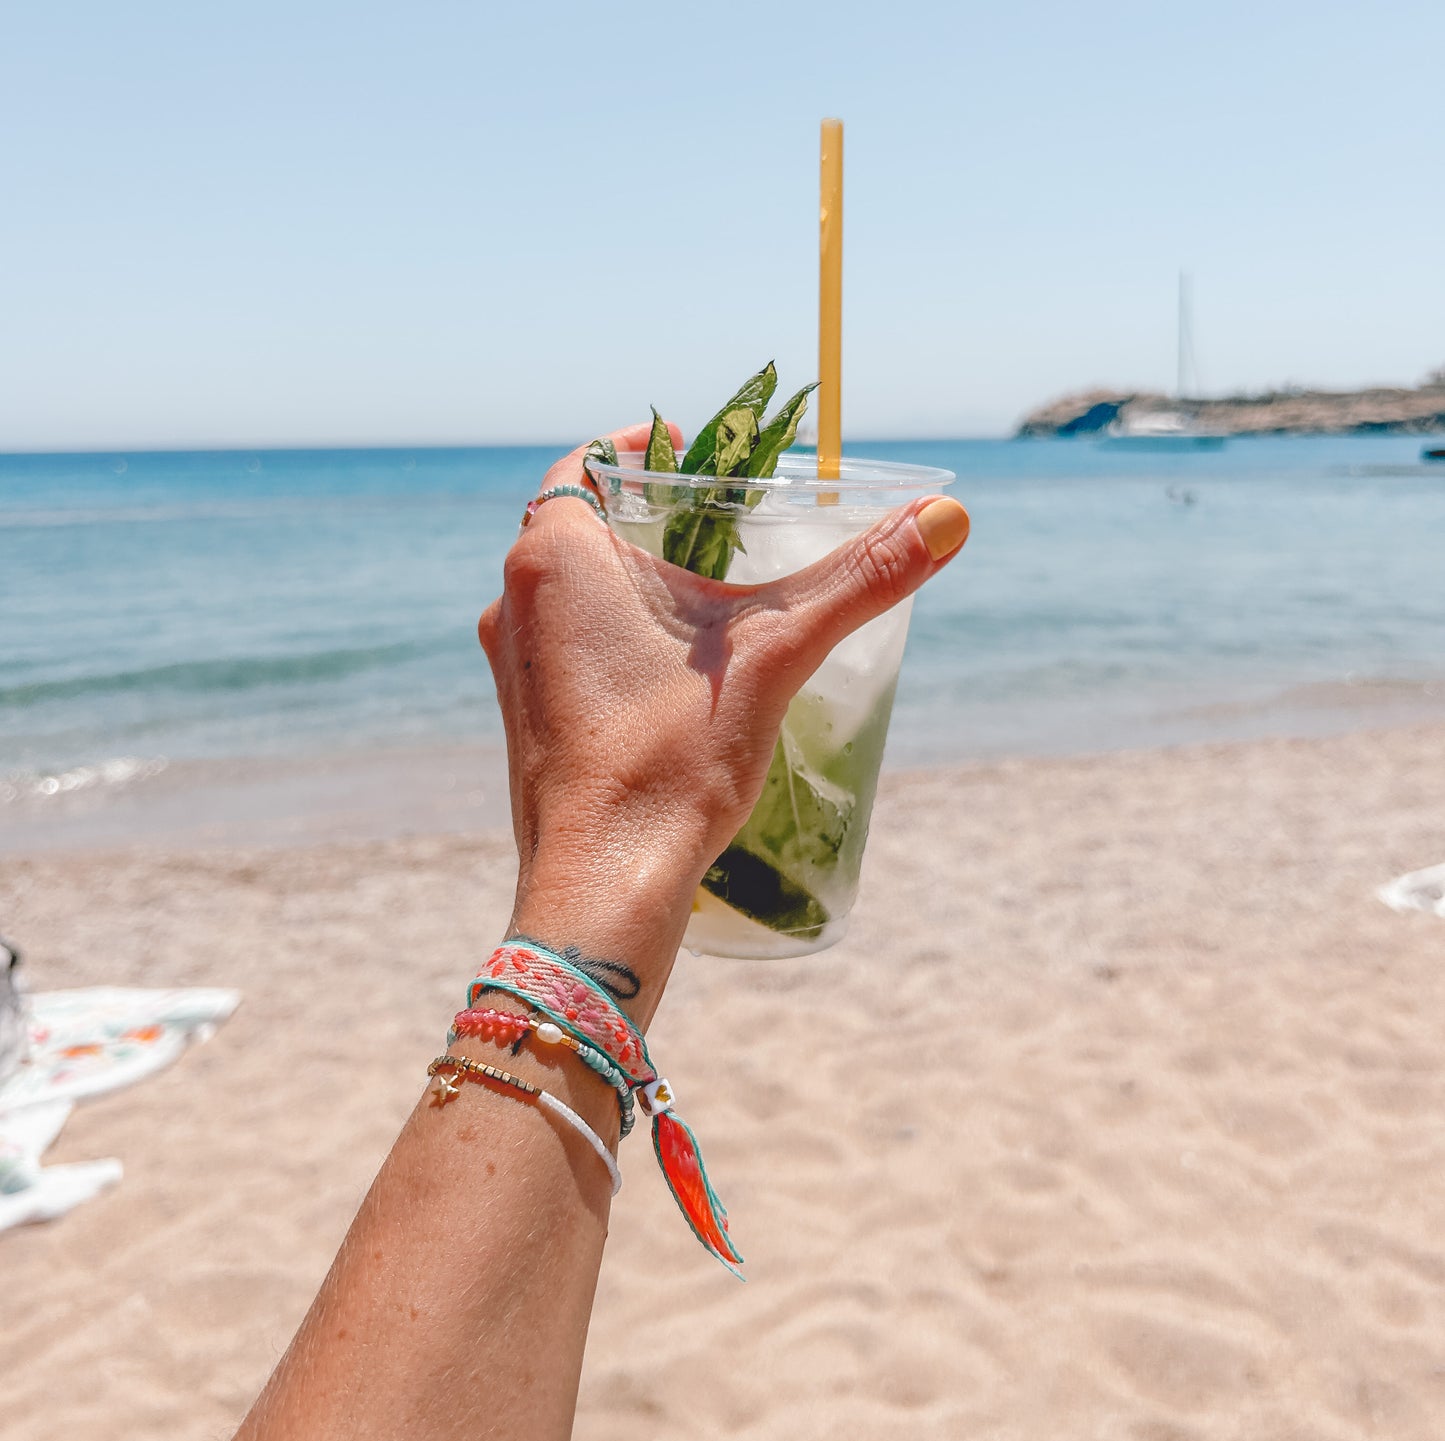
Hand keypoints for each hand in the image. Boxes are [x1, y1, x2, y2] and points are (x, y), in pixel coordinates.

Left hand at [478, 421, 968, 1014]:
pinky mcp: (527, 717)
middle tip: (722, 520)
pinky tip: (674, 669)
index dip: (642, 446)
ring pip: (571, 587)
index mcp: (555, 558)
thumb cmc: (671, 763)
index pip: (585, 461)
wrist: (603, 885)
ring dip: (631, 575)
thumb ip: (860, 579)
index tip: (700, 451)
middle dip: (651, 512)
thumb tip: (948, 520)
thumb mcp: (777, 654)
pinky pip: (567, 644)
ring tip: (709, 593)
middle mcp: (516, 602)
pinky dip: (614, 632)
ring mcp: (514, 665)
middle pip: (582, 521)